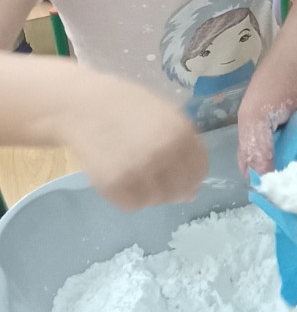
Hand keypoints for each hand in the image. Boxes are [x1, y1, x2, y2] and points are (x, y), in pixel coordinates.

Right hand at [57, 68, 207, 209]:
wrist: (82, 105)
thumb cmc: (127, 107)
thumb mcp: (165, 115)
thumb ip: (185, 148)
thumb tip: (192, 192)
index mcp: (181, 133)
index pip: (199, 171)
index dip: (190, 174)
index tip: (177, 171)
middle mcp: (163, 154)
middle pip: (180, 190)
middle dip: (170, 187)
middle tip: (152, 174)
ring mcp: (138, 170)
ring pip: (156, 200)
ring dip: (148, 191)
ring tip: (133, 170)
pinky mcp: (113, 184)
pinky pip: (131, 205)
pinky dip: (127, 197)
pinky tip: (119, 175)